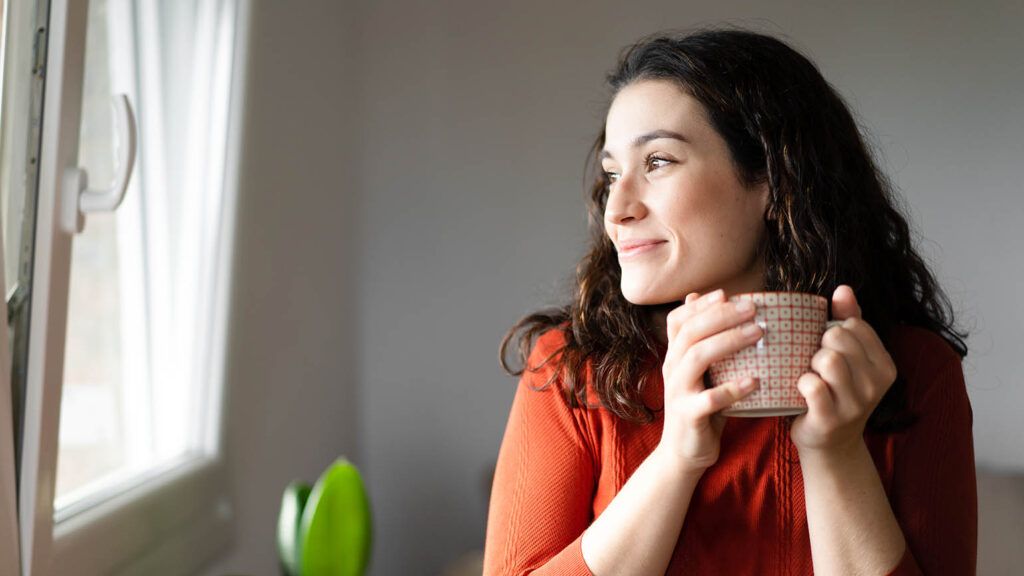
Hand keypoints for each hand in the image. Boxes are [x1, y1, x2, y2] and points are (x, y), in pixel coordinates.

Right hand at [659, 289, 764, 472]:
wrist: (683, 453)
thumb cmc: (700, 407)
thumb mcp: (697, 374)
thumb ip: (701, 343)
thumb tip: (702, 302)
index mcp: (674, 357)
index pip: (678, 321)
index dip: (700, 305)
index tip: (727, 294)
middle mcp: (672, 369)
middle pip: (691, 333)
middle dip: (722, 315)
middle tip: (753, 307)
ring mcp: (678, 392)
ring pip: (698, 357)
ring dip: (729, 341)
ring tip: (758, 333)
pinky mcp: (689, 415)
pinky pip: (710, 399)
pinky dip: (733, 388)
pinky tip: (755, 381)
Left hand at [790, 285, 897, 454]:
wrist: (829, 444)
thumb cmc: (834, 393)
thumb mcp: (848, 358)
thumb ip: (848, 320)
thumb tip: (843, 287)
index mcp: (884, 365)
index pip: (854, 324)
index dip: (832, 331)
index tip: (828, 348)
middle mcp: (876, 384)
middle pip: (838, 338)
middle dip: (819, 346)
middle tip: (816, 364)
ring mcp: (856, 404)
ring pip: (827, 359)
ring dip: (809, 364)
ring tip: (810, 376)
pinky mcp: (832, 419)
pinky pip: (812, 385)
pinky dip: (801, 383)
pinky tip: (802, 390)